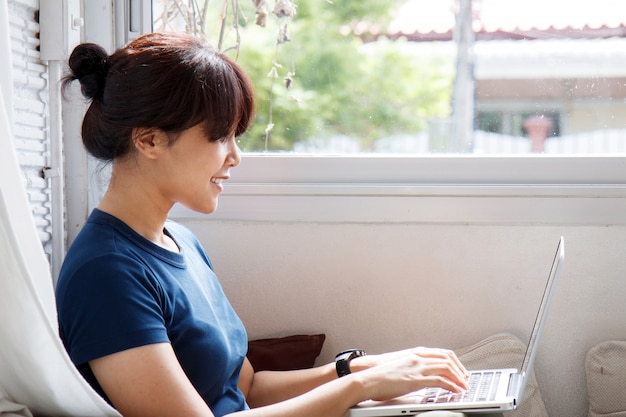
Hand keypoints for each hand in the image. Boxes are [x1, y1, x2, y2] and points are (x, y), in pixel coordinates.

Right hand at [353, 347, 469, 401]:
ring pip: (447, 369)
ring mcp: (418, 368)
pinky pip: (440, 381)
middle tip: (466, 380)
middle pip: (448, 360)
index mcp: (416, 353)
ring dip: (459, 379)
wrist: (369, 378)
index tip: (461, 371)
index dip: (456, 362)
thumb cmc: (382, 375)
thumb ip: (415, 368)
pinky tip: (456, 391)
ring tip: (464, 387)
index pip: (443, 354)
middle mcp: (419, 358)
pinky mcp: (416, 380)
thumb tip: (424, 377)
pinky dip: (451, 386)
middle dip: (460, 371)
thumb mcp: (402, 367)